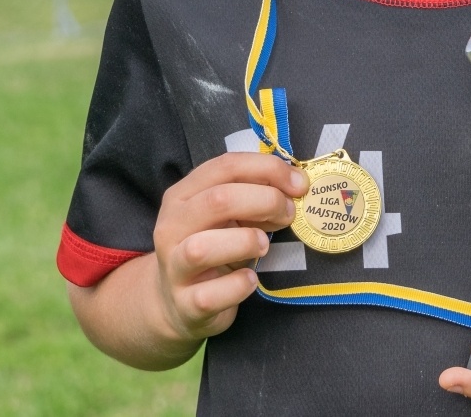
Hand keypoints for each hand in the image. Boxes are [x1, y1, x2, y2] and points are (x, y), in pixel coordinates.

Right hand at [148, 152, 304, 345]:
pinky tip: (250, 279)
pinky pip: (212, 294)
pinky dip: (239, 284)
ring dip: (246, 242)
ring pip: (204, 248)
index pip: (225, 166)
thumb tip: (295, 184)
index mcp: (182, 196)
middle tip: (288, 214)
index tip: (298, 183)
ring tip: (263, 246)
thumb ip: (253, 196)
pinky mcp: (185, 304)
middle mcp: (171, 227)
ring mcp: (174, 267)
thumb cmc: (212, 249)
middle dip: (265, 201)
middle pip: (218, 200)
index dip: (267, 169)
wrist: (178, 303)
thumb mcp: (227, 217)